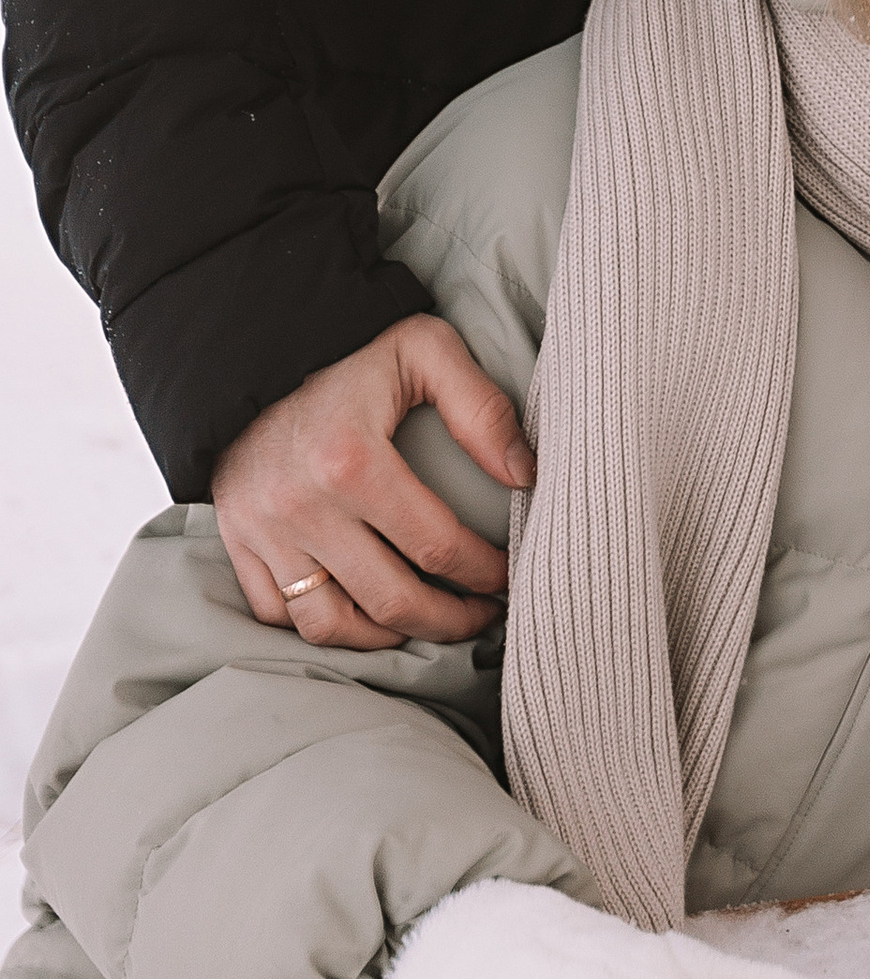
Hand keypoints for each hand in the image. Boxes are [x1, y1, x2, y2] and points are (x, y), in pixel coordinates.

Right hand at [212, 315, 533, 650]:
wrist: (253, 340)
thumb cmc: (349, 346)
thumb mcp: (426, 349)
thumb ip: (483, 409)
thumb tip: (526, 476)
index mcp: (352, 461)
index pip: (438, 548)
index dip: (485, 575)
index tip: (509, 578)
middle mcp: (302, 507)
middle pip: (391, 602)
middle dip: (449, 621)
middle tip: (482, 615)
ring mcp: (262, 530)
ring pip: (329, 624)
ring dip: (386, 638)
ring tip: (425, 622)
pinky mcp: (236, 539)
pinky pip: (277, 612)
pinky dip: (322, 624)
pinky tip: (362, 612)